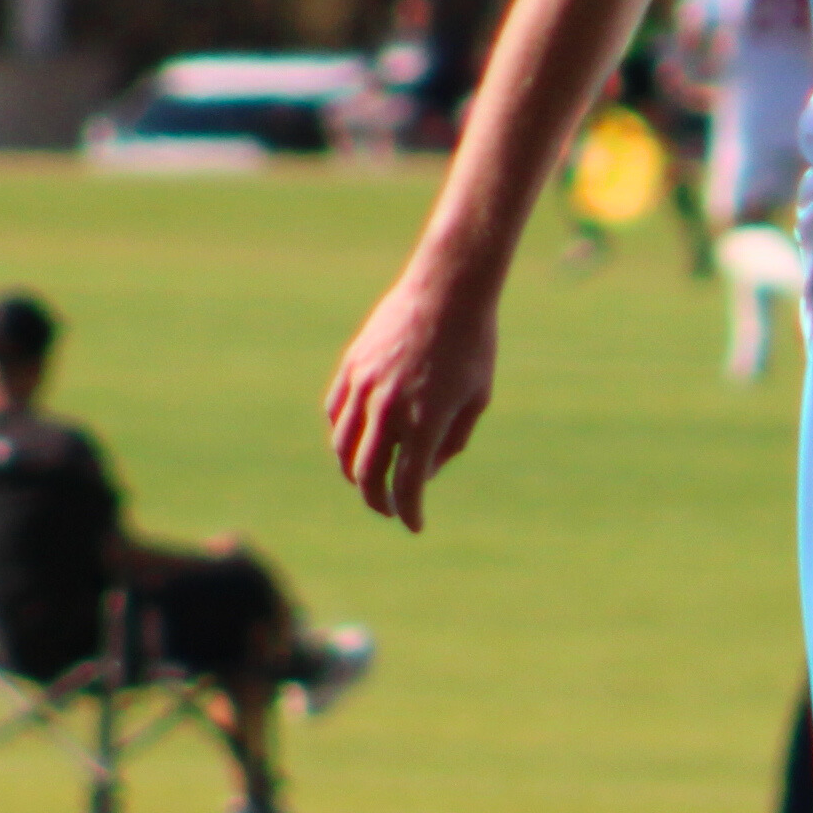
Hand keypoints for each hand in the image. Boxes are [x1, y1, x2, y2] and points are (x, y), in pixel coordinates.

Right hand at [324, 265, 504, 531]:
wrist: (448, 288)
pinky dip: (342, 435)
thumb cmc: (473, 344)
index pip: (407, 485)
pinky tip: (355, 442)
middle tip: (387, 509)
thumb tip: (425, 472)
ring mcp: (364, 385)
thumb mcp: (475, 398)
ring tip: (368, 479)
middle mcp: (388, 408)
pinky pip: (336, 412)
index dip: (409, 511)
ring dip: (353, 471)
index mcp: (425, 420)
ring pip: (343, 445)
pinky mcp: (352, 366)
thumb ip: (452, 441)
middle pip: (367, 473)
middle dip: (376, 500)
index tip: (414, 524)